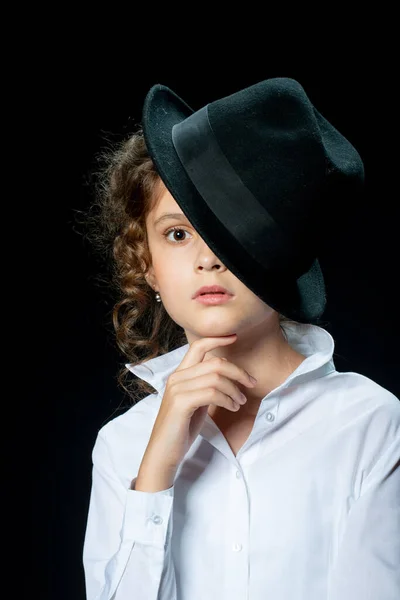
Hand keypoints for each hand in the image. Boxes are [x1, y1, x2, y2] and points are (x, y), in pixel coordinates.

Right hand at [138, 334, 256, 478]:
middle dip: (238, 371)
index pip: (198, 347)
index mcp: (179, 375)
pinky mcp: (180, 402)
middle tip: (251, 383)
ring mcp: (177, 389)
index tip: (234, 337)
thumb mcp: (196, 402)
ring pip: (216, 377)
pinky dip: (227, 399)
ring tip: (240, 402)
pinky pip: (212, 392)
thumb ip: (206, 386)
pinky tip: (232, 407)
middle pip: (215, 362)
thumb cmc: (181, 429)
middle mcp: (176, 377)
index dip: (217, 339)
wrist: (163, 453)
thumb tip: (228, 377)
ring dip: (234, 389)